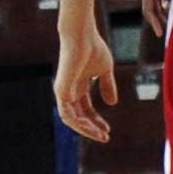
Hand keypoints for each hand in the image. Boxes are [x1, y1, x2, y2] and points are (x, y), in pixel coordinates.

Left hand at [54, 24, 119, 142]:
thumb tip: (112, 104)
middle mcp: (69, 91)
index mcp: (78, 87)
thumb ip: (107, 86)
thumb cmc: (93, 48)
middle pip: (79, 117)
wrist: (82, 36)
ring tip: (100, 135)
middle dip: (92, 128)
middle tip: (105, 137)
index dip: (97, 121)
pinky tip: (90, 126)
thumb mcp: (105, 70)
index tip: (108, 130)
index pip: (86, 110)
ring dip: (86, 129)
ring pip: (71, 119)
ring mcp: (63, 91)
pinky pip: (66, 114)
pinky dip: (77, 122)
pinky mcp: (60, 90)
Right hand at [141, 0, 172, 38]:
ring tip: (168, 26)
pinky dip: (164, 6)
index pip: (148, 6)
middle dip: (155, 20)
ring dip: (160, 14)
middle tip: (162, 34)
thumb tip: (166, 6)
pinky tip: (170, 12)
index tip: (160, 33)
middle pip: (149, 6)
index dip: (153, 21)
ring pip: (153, 2)